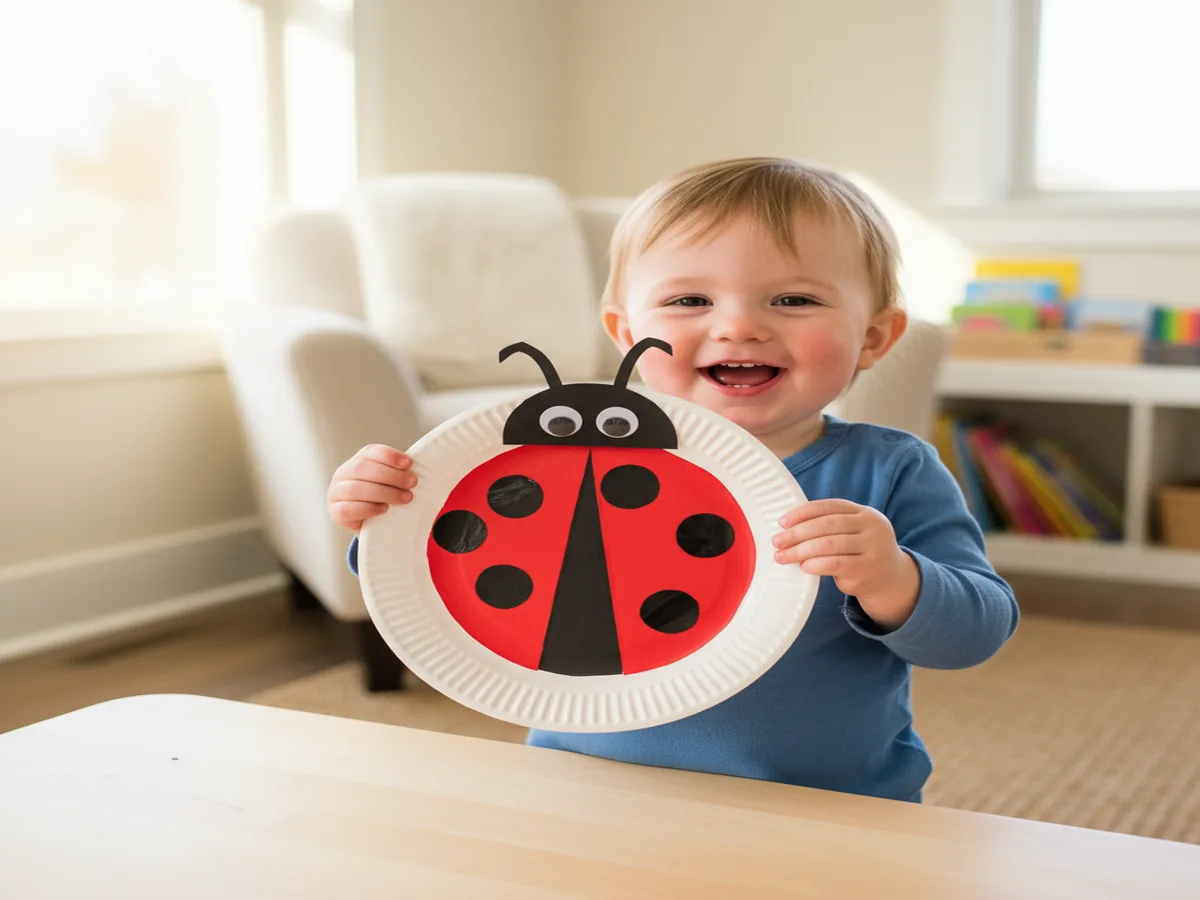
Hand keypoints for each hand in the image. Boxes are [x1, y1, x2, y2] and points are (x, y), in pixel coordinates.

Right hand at [327, 444, 417, 533]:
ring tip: (405, 498)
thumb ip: (398, 473)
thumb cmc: (383, 499)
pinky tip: (384, 509)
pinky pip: (349, 509)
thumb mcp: (389, 483)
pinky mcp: (336, 513)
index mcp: (357, 461)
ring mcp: (336, 493)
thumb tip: (419, 468)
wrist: (371, 527)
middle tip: (412, 483)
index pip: (370, 452)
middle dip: (391, 475)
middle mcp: (343, 474)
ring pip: (356, 489)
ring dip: (384, 493)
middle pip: (363, 469)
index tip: (409, 463)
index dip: (389, 456)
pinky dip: (369, 508)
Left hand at [772, 499, 918, 630]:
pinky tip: (803, 566)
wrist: (891, 578)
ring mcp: (873, 549)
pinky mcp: (867, 570)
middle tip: (777, 541)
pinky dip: (815, 564)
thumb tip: (788, 527)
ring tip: (783, 556)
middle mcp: (872, 528)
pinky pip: (835, 565)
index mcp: (865, 513)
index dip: (803, 512)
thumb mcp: (853, 532)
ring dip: (801, 551)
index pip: (829, 507)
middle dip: (797, 533)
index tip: (782, 522)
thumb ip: (829, 525)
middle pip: (827, 525)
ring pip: (829, 545)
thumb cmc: (860, 551)